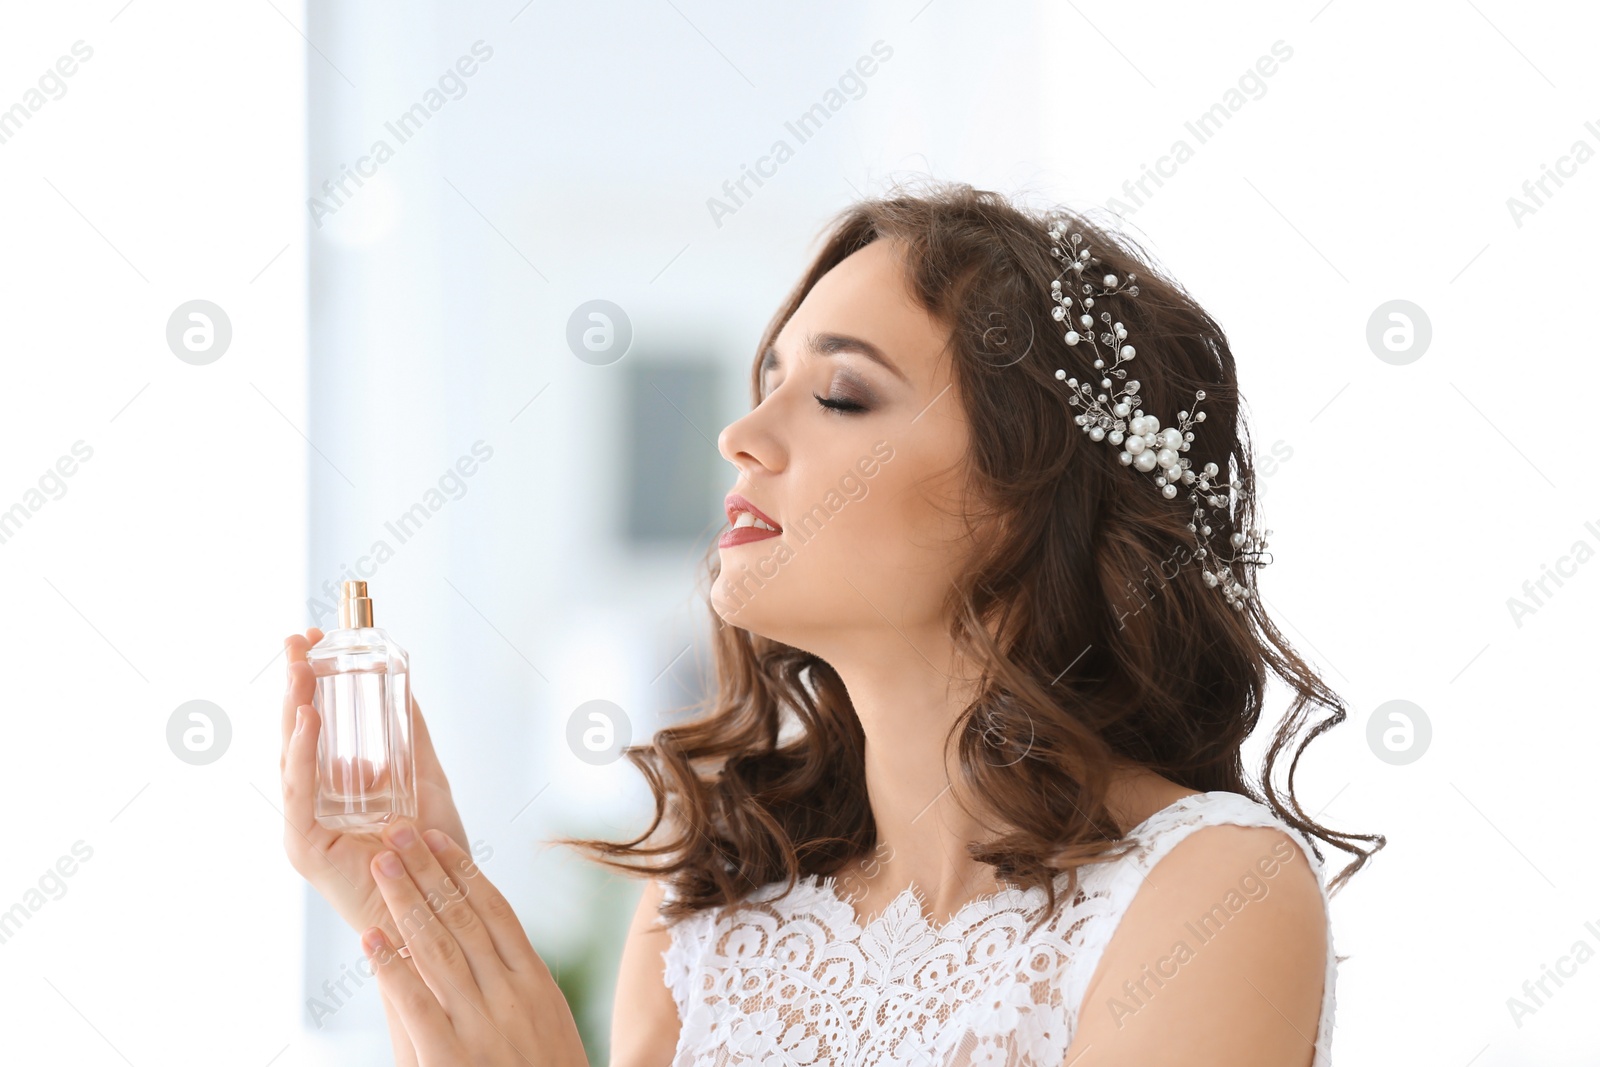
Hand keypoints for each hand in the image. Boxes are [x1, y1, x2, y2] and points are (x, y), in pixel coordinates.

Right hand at [279, 628, 470, 942]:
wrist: (439, 906)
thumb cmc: (431, 852)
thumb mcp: (425, 779)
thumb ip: (413, 738)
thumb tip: (406, 688)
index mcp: (333, 788)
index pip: (315, 725)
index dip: (313, 682)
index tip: (315, 639)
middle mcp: (311, 803)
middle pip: (296, 732)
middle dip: (296, 682)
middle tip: (298, 638)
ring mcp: (303, 824)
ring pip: (292, 754)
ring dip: (296, 706)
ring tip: (301, 665)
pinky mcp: (304, 845)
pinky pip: (300, 791)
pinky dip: (304, 753)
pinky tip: (309, 718)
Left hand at [361, 822, 588, 1066]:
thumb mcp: (548, 1025)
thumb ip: (518, 986)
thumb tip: (485, 945)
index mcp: (535, 983)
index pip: (496, 910)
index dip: (464, 871)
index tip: (438, 838)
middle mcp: (509, 995)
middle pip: (462, 917)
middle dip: (426, 869)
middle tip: (396, 830)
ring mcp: (479, 1025)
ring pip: (438, 947)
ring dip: (405, 900)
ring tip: (381, 864)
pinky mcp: (450, 1057)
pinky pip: (414, 1003)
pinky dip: (391, 967)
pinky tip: (371, 939)